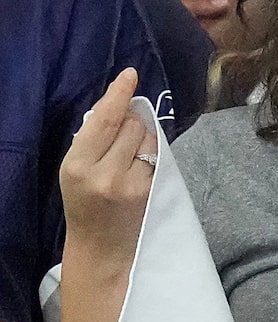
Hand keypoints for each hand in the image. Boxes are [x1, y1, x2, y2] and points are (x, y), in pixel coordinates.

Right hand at [58, 71, 156, 262]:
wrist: (101, 247)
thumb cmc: (84, 202)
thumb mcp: (75, 170)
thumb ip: (93, 139)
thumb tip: (119, 102)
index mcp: (77, 166)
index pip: (104, 120)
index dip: (118, 94)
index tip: (130, 74)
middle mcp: (104, 173)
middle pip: (131, 124)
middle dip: (130, 124)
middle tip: (118, 144)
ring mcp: (131, 183)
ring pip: (149, 136)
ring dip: (143, 138)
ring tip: (128, 160)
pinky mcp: (152, 190)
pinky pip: (159, 154)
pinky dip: (153, 153)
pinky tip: (140, 168)